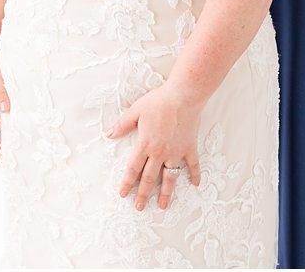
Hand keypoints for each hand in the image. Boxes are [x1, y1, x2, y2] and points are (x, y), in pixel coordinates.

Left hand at [107, 82, 202, 211]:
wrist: (183, 96)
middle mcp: (160, 153)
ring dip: (166, 193)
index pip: (133, 169)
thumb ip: (122, 125)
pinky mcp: (189, 148)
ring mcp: (176, 152)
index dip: (127, 183)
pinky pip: (193, 165)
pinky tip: (195, 184)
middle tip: (139, 207)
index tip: (123, 194)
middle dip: (143, 194)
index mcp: (145, 145)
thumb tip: (109, 134)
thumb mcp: (135, 111)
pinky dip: (194, 175)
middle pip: (149, 178)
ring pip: (170, 178)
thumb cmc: (159, 101)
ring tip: (163, 206)